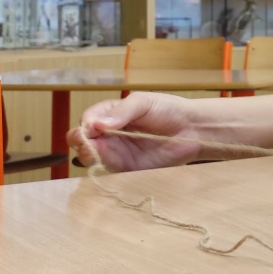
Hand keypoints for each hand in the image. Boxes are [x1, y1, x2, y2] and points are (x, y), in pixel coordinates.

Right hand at [66, 92, 202, 171]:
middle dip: (80, 142)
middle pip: (84, 140)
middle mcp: (109, 134)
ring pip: (92, 157)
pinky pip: (110, 171)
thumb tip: (98, 125)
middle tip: (86, 143)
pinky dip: (104, 169)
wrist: (192, 128)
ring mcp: (117, 152)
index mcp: (110, 114)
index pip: (88, 120)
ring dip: (88, 156)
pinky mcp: (127, 168)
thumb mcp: (143, 102)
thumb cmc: (168, 109)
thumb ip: (122, 112)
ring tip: (93, 152)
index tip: (91, 128)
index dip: (86, 125)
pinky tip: (106, 164)